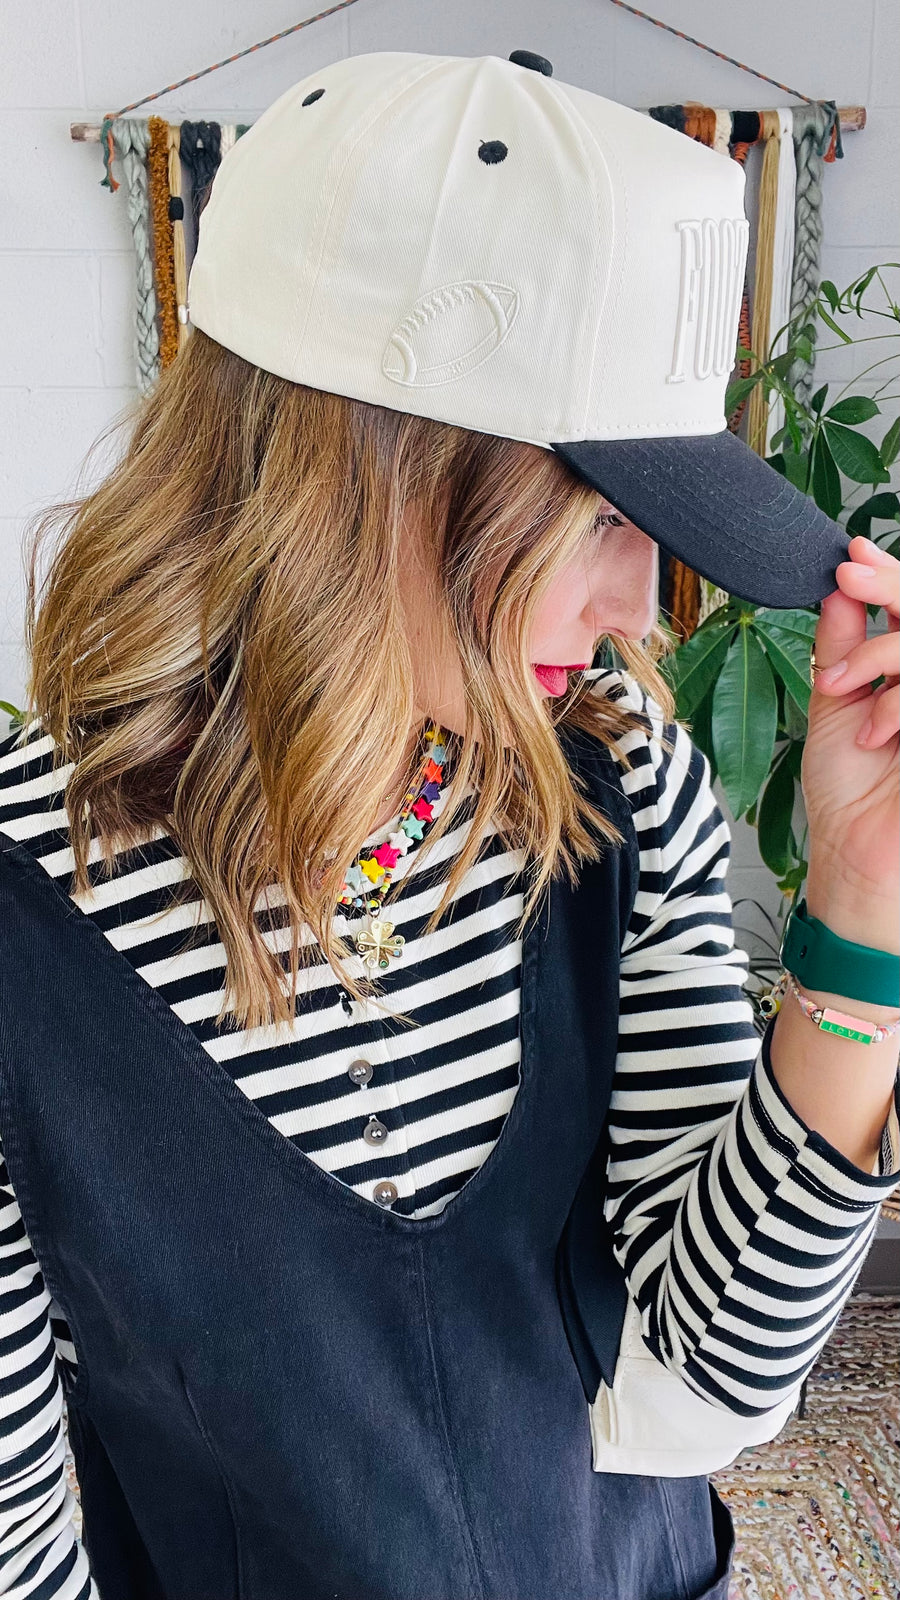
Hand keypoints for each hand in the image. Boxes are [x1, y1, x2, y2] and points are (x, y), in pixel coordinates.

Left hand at [803, 535, 898, 920]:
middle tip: (852, 573)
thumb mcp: (834, 707)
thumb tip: (839, 588)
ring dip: (882, 654)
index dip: (888, 577)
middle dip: (893, 585)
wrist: (859, 861)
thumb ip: (842, 647)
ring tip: (845, 688)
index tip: (850, 555)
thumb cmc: (849, 795)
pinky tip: (877, 732)